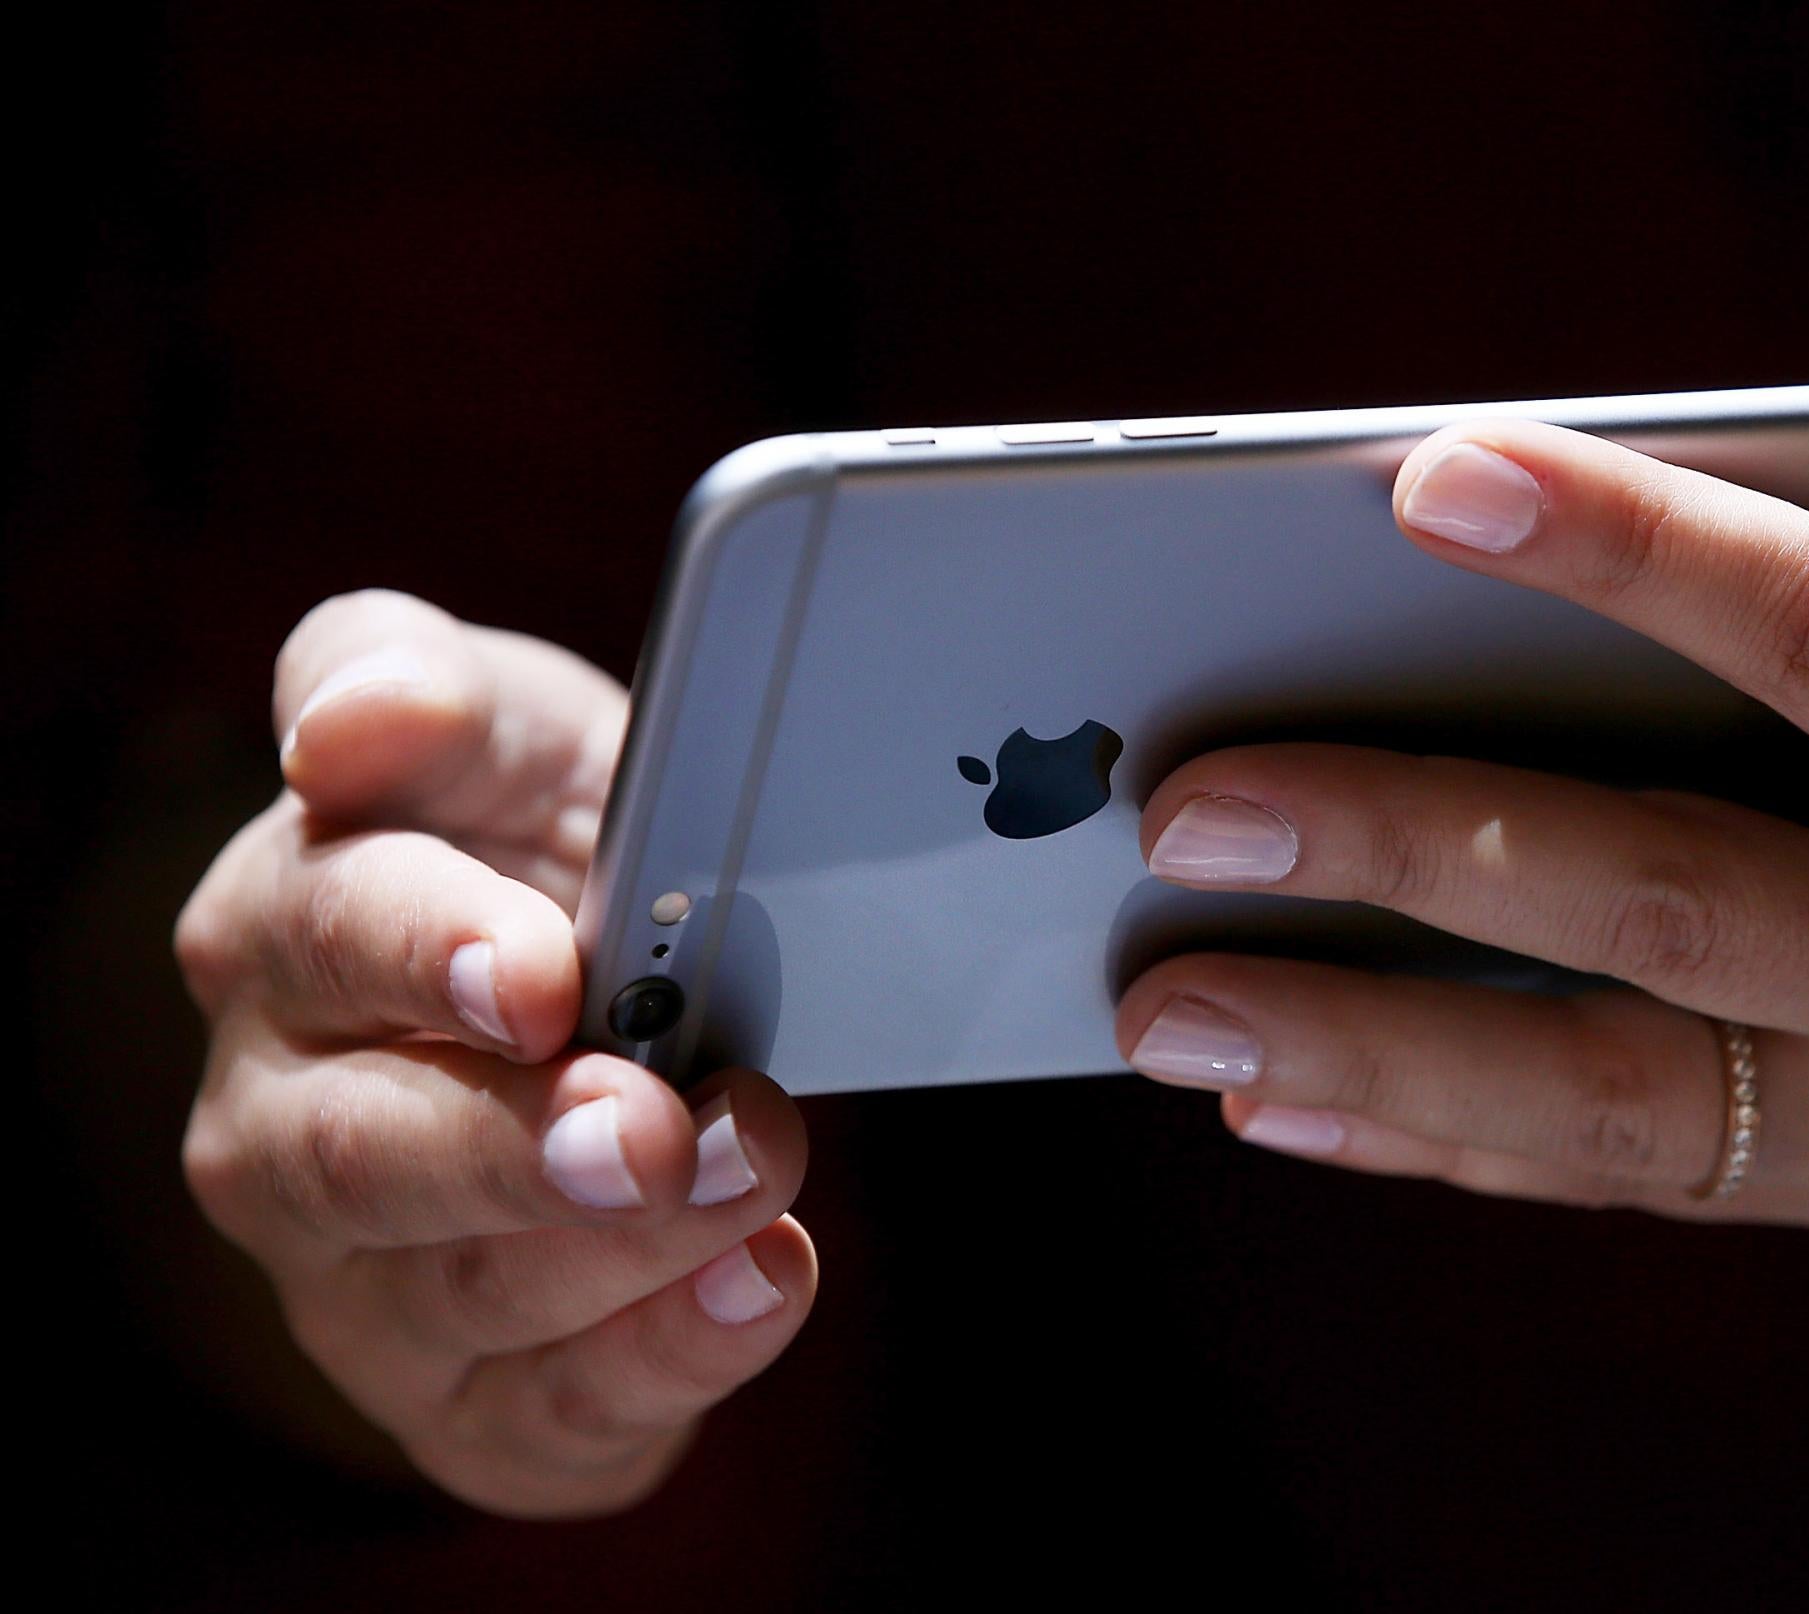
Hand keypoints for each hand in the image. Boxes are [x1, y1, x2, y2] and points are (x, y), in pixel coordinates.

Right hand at [175, 591, 817, 1515]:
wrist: (625, 1001)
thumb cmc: (548, 854)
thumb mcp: (510, 735)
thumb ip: (419, 689)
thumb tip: (354, 722)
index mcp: (283, 934)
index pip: (324, 934)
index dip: (429, 953)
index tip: (543, 972)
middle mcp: (282, 1126)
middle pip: (368, 1152)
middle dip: (523, 1146)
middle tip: (656, 1121)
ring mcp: (358, 1283)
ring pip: (469, 1293)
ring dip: (630, 1248)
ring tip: (762, 1170)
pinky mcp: (463, 1402)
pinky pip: (548, 1414)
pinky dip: (668, 1359)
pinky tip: (768, 1282)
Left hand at [1117, 220, 1808, 1243]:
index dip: (1624, 548)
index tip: (1423, 481)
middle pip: (1658, 899)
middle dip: (1409, 847)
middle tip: (1190, 806)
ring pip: (1612, 1097)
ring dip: (1375, 1052)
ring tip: (1173, 1008)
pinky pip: (1639, 1182)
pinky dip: (1456, 1151)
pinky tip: (1300, 1108)